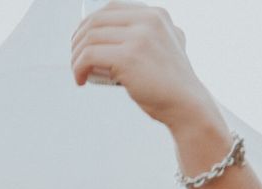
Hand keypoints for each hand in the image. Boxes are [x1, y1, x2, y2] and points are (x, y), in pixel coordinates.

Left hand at [71, 2, 221, 135]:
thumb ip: (146, 37)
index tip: (82, 41)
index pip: (111, 8)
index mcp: (156, 15)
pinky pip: (89, 55)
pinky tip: (80, 79)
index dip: (89, 24)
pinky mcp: (128, 57)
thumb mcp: (164, 48)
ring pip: (90, 38)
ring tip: (78, 72)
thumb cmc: (171, 85)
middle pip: (96, 20)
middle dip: (78, 40)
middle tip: (75, 58)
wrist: (186, 105)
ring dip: (76, 56)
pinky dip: (78, 67)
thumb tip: (108, 41)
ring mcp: (139, 37)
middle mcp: (148, 21)